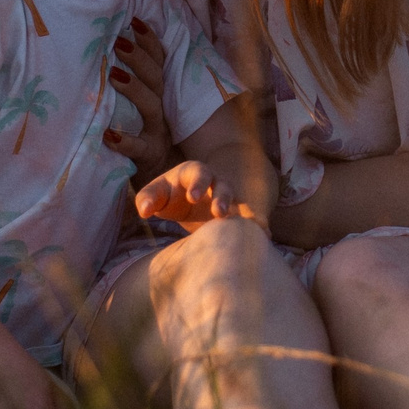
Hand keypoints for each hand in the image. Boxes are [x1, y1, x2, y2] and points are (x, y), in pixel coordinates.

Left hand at [102, 17, 172, 181]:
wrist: (160, 182)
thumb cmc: (138, 137)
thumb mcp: (136, 109)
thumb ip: (125, 83)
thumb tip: (100, 50)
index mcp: (157, 94)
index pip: (158, 62)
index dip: (149, 41)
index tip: (133, 20)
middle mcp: (160, 109)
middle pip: (155, 78)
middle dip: (139, 57)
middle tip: (118, 41)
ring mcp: (156, 133)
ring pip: (151, 106)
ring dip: (134, 89)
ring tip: (113, 75)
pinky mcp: (149, 157)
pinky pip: (138, 148)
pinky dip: (124, 141)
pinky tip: (106, 134)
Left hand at [135, 158, 260, 228]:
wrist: (187, 201)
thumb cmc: (169, 195)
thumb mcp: (156, 194)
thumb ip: (147, 198)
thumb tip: (143, 211)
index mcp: (194, 173)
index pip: (197, 173)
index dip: (197, 183)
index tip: (192, 197)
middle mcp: (215, 182)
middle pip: (222, 185)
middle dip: (221, 197)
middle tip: (218, 213)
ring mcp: (228, 197)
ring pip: (239, 201)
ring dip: (243, 212)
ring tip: (250, 226)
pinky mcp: (236, 213)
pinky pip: (249, 216)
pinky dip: (258, 224)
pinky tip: (265, 235)